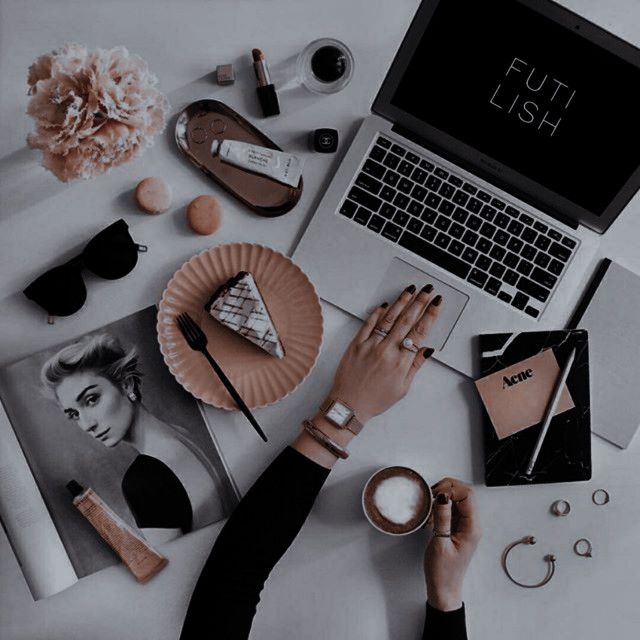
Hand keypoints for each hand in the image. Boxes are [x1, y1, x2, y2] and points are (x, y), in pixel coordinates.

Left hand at [327, 284, 442, 422]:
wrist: (349, 405)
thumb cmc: (374, 400)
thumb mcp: (402, 388)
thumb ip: (415, 366)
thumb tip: (427, 349)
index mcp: (401, 362)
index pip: (420, 332)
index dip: (430, 314)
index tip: (437, 303)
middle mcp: (386, 351)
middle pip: (407, 320)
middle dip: (420, 302)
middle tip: (428, 290)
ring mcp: (370, 345)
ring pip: (389, 318)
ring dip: (401, 302)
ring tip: (410, 290)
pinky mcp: (356, 344)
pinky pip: (368, 324)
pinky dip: (377, 313)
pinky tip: (385, 304)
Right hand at [424, 478, 480, 611]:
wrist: (443, 589)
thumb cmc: (443, 572)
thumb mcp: (439, 543)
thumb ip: (442, 518)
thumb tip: (442, 496)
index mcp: (472, 528)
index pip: (468, 495)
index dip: (451, 488)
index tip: (435, 493)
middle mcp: (471, 525)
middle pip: (464, 493)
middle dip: (446, 489)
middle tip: (430, 496)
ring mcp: (465, 526)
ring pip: (457, 499)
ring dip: (442, 498)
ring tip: (428, 508)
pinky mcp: (457, 528)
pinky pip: (451, 509)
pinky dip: (439, 507)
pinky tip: (430, 517)